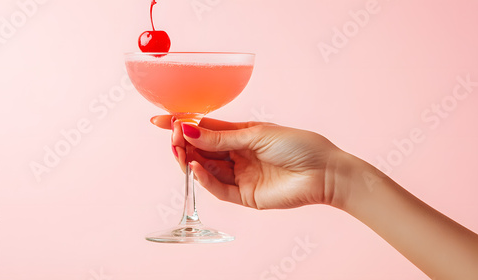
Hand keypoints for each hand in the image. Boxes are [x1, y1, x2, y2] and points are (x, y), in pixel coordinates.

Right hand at [150, 115, 344, 209]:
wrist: (324, 172)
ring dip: (190, 159)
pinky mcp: (245, 196)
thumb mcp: (257, 134)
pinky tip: (195, 167)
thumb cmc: (297, 145)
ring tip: (179, 149)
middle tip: (172, 136)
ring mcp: (240, 175)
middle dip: (184, 142)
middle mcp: (237, 155)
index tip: (161, 120)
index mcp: (241, 135)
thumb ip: (222, 136)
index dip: (184, 124)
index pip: (205, 129)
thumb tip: (190, 129)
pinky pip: (218, 188)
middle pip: (202, 149)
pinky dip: (204, 178)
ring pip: (206, 168)